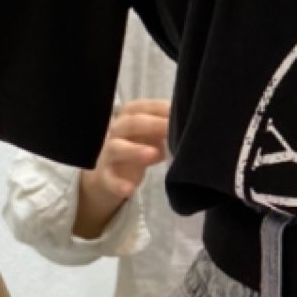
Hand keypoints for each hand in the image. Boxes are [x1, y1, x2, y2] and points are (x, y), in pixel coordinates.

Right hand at [74, 99, 169, 239]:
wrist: (110, 174)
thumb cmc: (138, 146)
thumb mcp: (152, 134)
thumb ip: (166, 127)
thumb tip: (191, 122)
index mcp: (128, 116)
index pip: (141, 107)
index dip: (160, 108)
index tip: (180, 111)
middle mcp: (116, 131)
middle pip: (130, 124)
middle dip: (152, 125)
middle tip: (170, 129)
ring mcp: (109, 153)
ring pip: (117, 148)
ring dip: (134, 150)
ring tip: (154, 154)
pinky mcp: (105, 176)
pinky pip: (109, 180)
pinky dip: (118, 185)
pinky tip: (129, 189)